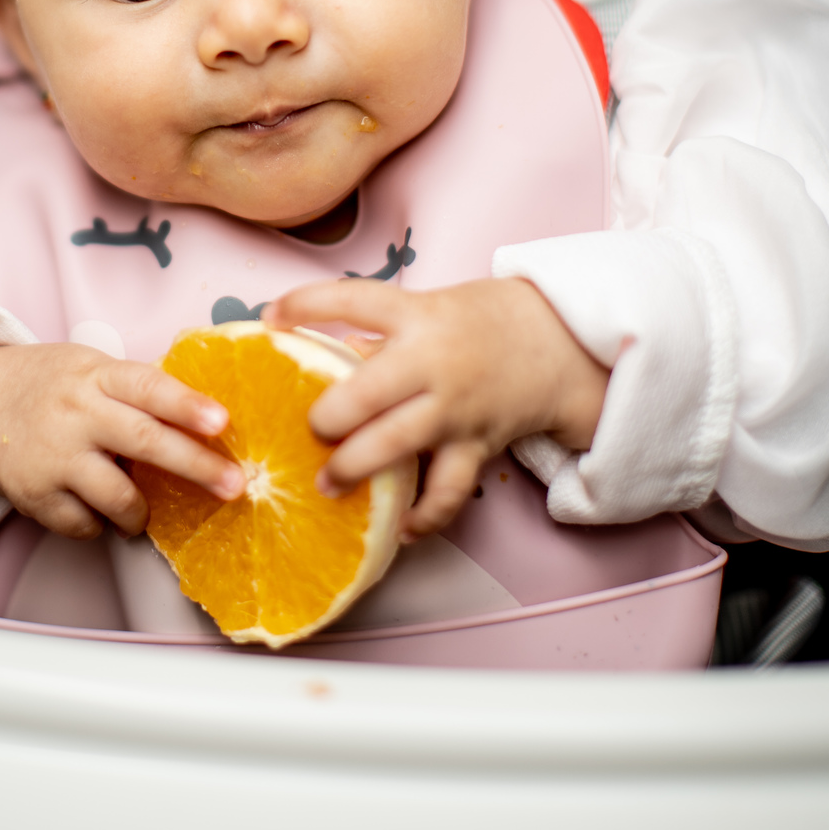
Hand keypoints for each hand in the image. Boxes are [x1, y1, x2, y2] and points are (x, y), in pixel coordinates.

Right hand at [0, 340, 243, 536]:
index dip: (187, 404)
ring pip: (118, 496)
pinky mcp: (35, 496)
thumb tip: (206, 419)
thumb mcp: (90, 369)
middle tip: (234, 486)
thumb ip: (137, 389)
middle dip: (196, 467)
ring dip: (141, 511)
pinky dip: (100, 523)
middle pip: (145, 441)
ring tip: (142, 511)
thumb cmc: (52, 388)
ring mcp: (54, 457)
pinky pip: (86, 525)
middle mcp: (77, 414)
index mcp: (96, 377)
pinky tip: (94, 507)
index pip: (149, 387)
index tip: (222, 422)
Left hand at [263, 278, 607, 538]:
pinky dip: (425, 515)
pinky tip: (401, 529)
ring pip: (396, 445)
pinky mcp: (476, 444)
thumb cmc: (479, 322)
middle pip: (366, 393)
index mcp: (416, 316)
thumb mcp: (430, 309)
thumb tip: (326, 361)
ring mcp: (455, 408)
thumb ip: (381, 335)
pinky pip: (448, 490)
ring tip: (326, 484)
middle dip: (327, 417)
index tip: (271, 315)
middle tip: (310, 429)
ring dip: (355, 468)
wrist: (558, 342)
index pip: (353, 300)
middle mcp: (433, 362)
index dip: (306, 304)